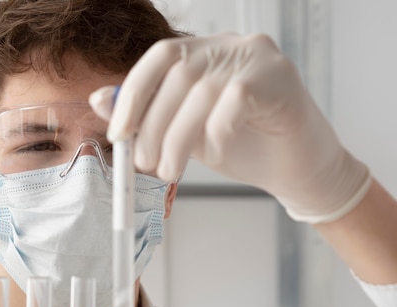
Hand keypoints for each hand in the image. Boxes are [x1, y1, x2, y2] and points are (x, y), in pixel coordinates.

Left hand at [89, 33, 369, 222]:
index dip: (133, 94)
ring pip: (201, 91)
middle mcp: (229, 46)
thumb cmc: (242, 147)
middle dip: (152, 125)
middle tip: (144, 163)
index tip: (118, 134)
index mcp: (204, 52)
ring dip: (177, 138)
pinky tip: (214, 153)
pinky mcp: (279, 77)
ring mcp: (257, 57)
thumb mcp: (184, 132)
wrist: (297, 169)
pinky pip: (234, 100)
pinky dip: (216, 131)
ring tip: (170, 171)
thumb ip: (148, 114)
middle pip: (178, 74)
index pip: (160, 57)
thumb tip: (100, 100)